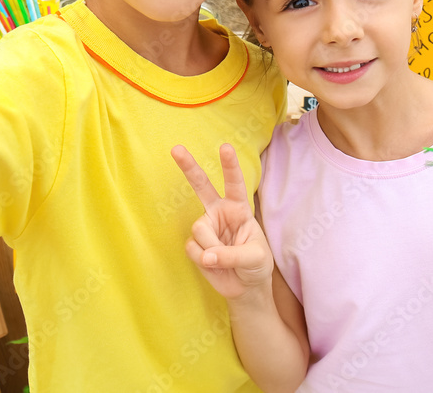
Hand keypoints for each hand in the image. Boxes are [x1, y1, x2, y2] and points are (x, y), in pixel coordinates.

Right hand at [171, 144, 272, 299]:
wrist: (244, 286)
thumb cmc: (256, 265)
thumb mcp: (255, 258)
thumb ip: (233, 255)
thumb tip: (206, 256)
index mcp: (239, 208)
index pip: (234, 183)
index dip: (229, 166)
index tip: (225, 147)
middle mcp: (219, 212)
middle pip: (201, 185)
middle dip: (188, 167)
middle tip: (176, 149)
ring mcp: (205, 227)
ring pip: (199, 229)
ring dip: (211, 248)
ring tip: (223, 259)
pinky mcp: (195, 244)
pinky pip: (192, 248)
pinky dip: (203, 260)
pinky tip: (213, 264)